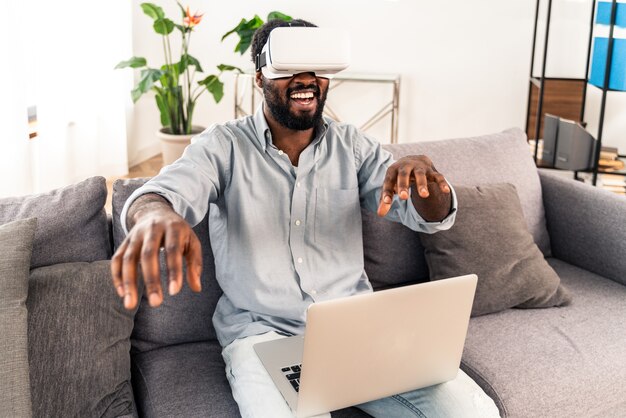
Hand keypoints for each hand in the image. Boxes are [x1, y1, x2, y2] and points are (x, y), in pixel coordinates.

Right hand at [111, 195, 201, 309]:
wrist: (156, 212)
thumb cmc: (178, 233)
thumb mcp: (192, 243)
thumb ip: (194, 264)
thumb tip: (196, 288)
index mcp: (173, 228)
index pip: (172, 250)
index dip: (173, 271)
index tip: (174, 292)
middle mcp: (152, 229)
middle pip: (148, 254)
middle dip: (151, 280)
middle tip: (155, 303)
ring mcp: (135, 235)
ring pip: (129, 258)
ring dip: (129, 282)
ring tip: (130, 305)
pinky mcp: (124, 242)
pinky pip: (117, 259)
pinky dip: (117, 276)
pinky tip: (123, 294)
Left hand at [377, 155, 450, 219]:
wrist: (414, 160)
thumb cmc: (398, 177)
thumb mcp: (391, 186)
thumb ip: (386, 200)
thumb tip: (380, 214)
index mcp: (393, 170)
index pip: (389, 180)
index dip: (387, 191)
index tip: (387, 202)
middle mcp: (406, 166)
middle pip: (404, 174)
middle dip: (403, 185)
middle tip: (404, 197)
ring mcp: (420, 168)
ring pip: (421, 175)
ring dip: (422, 184)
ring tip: (424, 196)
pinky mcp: (431, 172)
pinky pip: (438, 176)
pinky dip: (442, 183)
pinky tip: (446, 191)